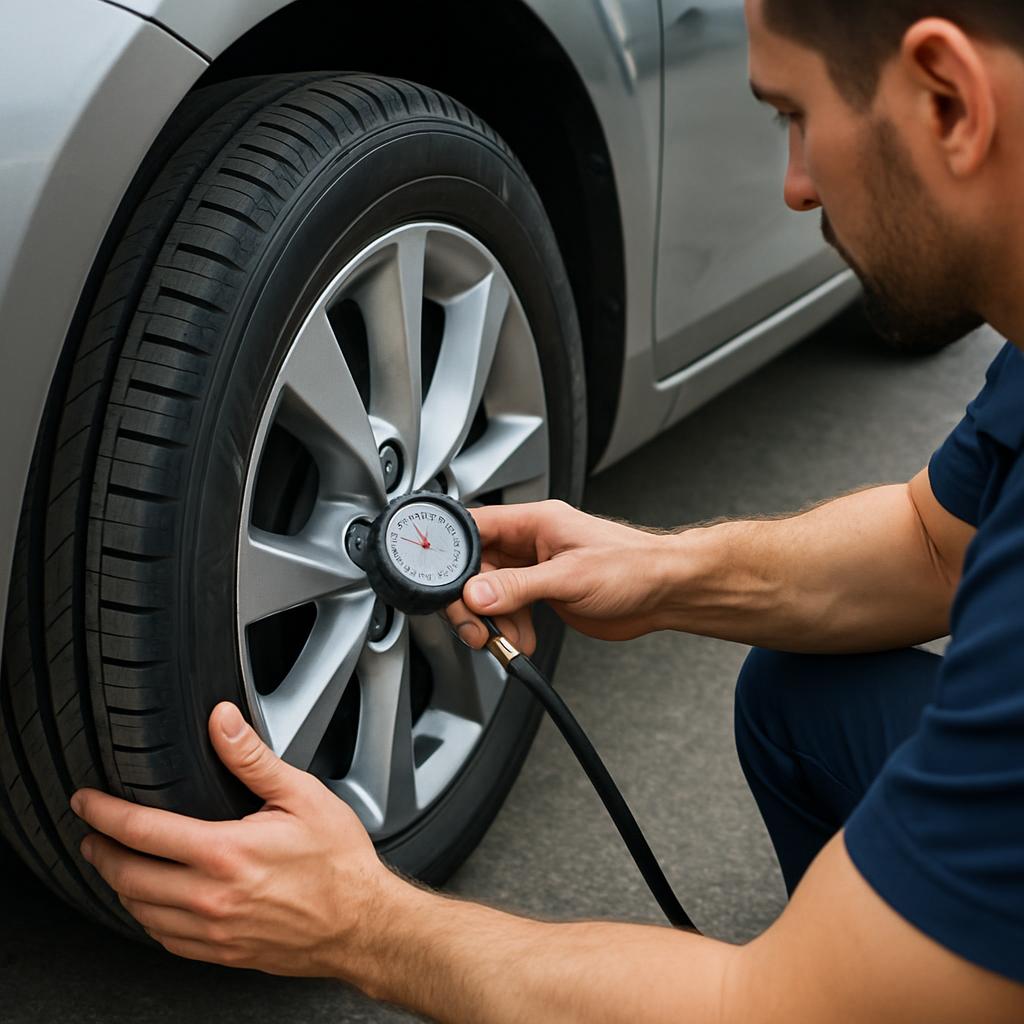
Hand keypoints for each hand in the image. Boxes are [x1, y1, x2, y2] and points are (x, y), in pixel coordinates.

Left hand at [70, 702, 398, 978]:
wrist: (363, 924)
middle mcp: (211, 897)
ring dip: (118, 885)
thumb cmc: (339, 862)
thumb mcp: (302, 796)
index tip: (85, 802)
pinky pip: (164, 940)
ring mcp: (213, 931)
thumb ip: (253, 759)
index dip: (103, 813)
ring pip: (139, 912)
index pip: (142, 831)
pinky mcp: (222, 953)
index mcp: (226, 853)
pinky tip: (152, 902)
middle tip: (91, 834)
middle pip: (127, 876)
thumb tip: (222, 722)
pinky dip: (145, 918)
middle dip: (99, 851)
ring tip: (115, 863)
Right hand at [446, 500, 674, 652]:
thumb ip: (519, 586)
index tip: (445, 582)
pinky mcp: (545, 593)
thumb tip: (477, 594)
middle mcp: (531, 542)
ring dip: (492, 620)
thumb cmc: (633, 567)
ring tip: (505, 639)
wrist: (666, 593)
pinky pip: (510, 609)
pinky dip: (509, 627)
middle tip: (477, 627)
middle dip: (472, 600)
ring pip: (491, 592)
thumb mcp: (570, 577)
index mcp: (535, 522)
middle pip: (477, 567)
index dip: (453, 553)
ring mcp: (537, 568)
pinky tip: (521, 640)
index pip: (477, 528)